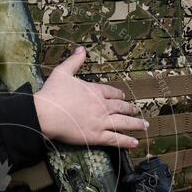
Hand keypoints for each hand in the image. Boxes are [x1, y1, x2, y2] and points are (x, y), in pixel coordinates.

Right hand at [33, 47, 147, 148]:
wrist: (47, 114)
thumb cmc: (52, 93)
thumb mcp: (62, 72)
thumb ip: (74, 61)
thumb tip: (81, 49)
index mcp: (94, 91)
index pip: (111, 92)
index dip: (118, 94)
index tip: (123, 96)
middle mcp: (102, 106)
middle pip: (120, 107)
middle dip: (130, 109)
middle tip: (137, 111)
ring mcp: (101, 121)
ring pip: (123, 123)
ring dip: (135, 124)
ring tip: (144, 125)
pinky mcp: (96, 136)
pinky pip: (115, 139)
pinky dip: (126, 141)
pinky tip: (135, 142)